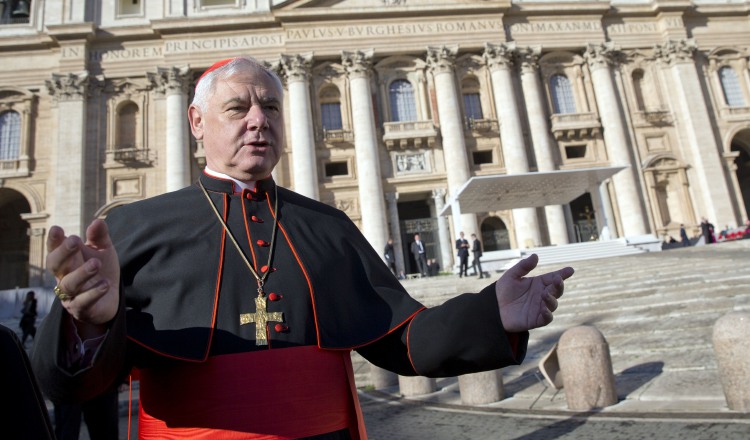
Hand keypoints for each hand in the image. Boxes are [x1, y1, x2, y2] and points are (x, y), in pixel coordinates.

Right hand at [47, 219, 119, 336]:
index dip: (54, 240)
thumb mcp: (103, 251)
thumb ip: (99, 237)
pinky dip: (93, 293)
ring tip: (97, 264)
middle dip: (63, 252)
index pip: (54, 249)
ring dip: (82, 273)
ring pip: (69, 284)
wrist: (110, 299)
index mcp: (66, 260)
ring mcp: (70, 294)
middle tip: (75, 240)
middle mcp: (63, 276)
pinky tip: (105, 284)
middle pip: (55, 265)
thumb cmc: (101, 271)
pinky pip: (83, 302)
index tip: (57, 229)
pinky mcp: (81, 309)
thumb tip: (98, 221)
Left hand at [495, 254, 573, 332]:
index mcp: (538, 283)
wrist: (493, 308)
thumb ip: (523, 266)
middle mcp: (542, 295)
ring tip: (545, 294)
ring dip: (551, 299)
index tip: (570, 270)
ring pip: (553, 304)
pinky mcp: (536, 319)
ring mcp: (540, 307)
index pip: (553, 278)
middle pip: (556, 290)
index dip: (563, 274)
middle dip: (559, 285)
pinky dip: (548, 314)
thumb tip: (536, 256)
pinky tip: (544, 308)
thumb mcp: (512, 275)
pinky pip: (547, 318)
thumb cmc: (503, 291)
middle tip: (557, 280)